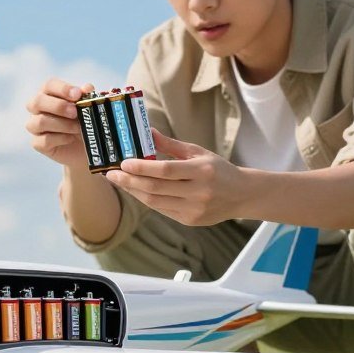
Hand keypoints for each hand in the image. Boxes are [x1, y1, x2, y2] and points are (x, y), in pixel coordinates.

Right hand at [25, 78, 95, 168]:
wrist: (89, 145)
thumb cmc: (85, 121)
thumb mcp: (89, 108)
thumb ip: (87, 96)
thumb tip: (87, 88)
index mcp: (49, 93)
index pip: (49, 85)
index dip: (62, 89)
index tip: (78, 94)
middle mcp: (38, 108)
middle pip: (38, 101)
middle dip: (58, 106)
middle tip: (75, 112)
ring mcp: (35, 126)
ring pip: (40, 122)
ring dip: (63, 124)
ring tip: (78, 128)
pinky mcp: (37, 143)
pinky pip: (44, 140)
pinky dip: (60, 139)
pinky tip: (71, 138)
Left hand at [105, 129, 242, 225]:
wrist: (242, 195)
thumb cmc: (217, 169)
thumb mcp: (197, 152)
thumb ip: (170, 145)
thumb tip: (147, 131)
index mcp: (201, 171)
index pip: (165, 170)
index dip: (142, 168)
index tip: (123, 163)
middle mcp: (198, 192)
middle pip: (156, 188)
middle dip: (129, 181)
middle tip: (111, 174)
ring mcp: (194, 209)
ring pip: (155, 202)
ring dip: (134, 192)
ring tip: (120, 182)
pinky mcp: (190, 221)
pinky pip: (162, 210)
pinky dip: (147, 200)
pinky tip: (136, 190)